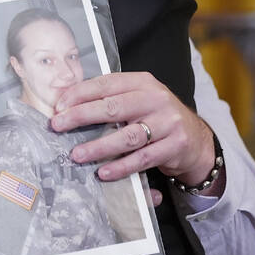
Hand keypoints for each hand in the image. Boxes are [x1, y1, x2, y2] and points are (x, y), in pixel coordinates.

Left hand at [51, 72, 217, 191]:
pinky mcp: (174, 146)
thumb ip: (110, 98)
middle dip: (81, 116)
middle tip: (58, 125)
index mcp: (143, 82)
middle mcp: (156, 99)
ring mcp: (168, 122)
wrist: (195, 139)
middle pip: (113, 107)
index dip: (80, 94)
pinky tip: (103, 172)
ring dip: (98, 147)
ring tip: (77, 154)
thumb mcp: (138, 100)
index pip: (106, 84)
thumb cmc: (156, 118)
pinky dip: (121, 166)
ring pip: (127, 136)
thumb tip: (67, 101)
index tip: (59, 106)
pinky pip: (142, 159)